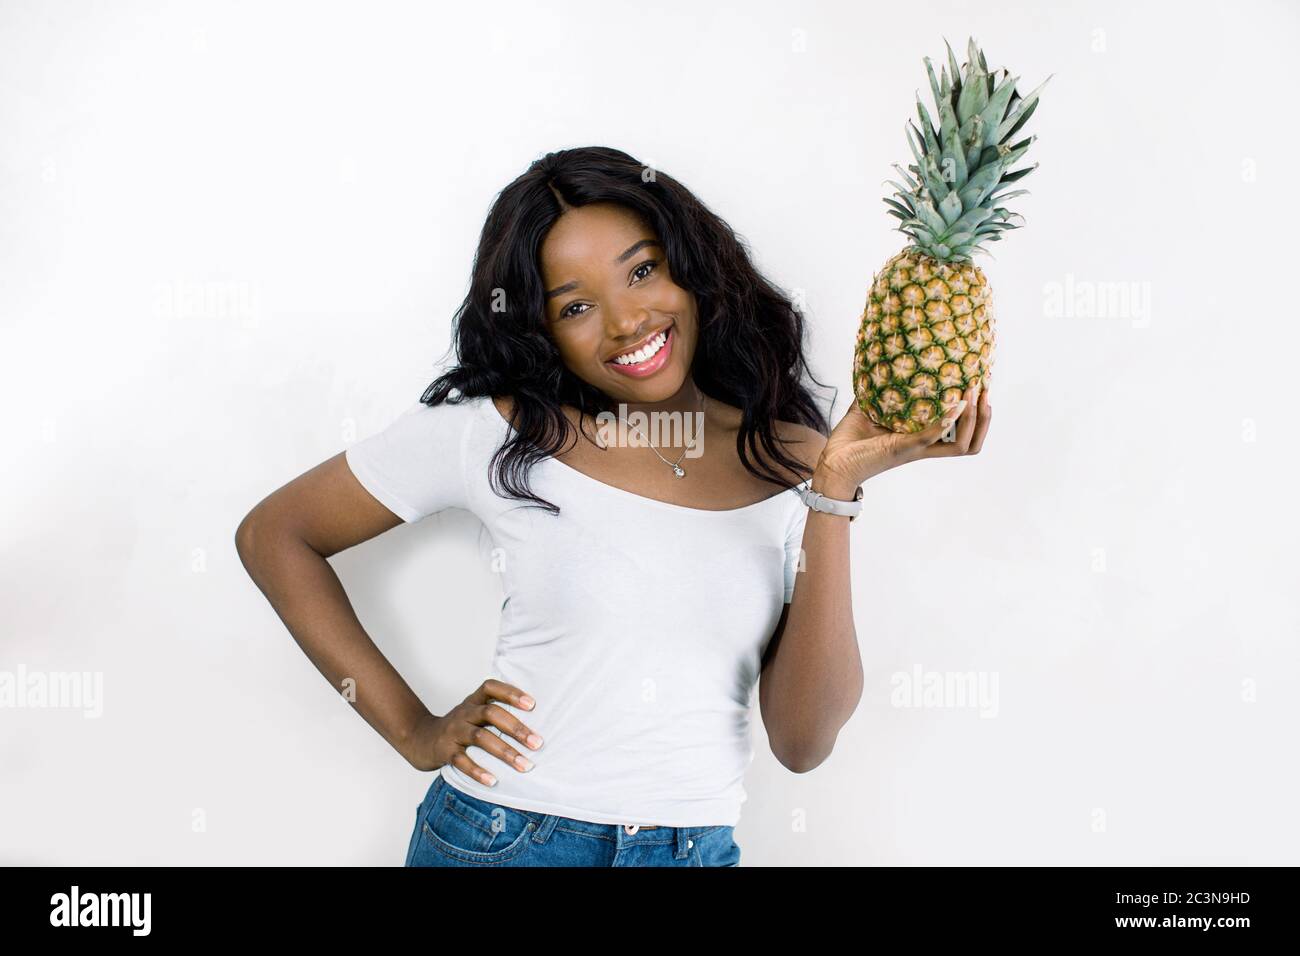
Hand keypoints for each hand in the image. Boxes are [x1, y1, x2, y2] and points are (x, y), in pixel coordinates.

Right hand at [402, 680, 543, 783]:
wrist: (420, 740)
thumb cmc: (459, 727)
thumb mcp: (475, 713)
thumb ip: (498, 714)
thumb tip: (536, 728)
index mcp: (474, 701)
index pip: (491, 687)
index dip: (511, 692)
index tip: (532, 704)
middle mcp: (464, 712)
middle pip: (491, 713)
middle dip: (516, 728)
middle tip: (538, 743)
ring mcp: (454, 731)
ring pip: (480, 738)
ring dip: (505, 752)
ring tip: (525, 765)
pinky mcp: (445, 751)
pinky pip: (462, 761)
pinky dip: (478, 771)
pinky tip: (493, 781)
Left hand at [814, 381, 991, 493]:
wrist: (832, 462)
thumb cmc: (850, 441)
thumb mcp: (870, 409)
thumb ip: (880, 389)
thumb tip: (880, 360)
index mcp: (921, 440)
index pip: (961, 434)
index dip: (978, 416)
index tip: (982, 388)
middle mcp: (924, 447)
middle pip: (971, 443)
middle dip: (985, 418)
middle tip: (986, 390)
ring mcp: (915, 450)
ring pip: (961, 444)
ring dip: (973, 419)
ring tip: (975, 394)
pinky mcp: (902, 448)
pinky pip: (932, 436)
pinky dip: (947, 421)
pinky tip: (956, 404)